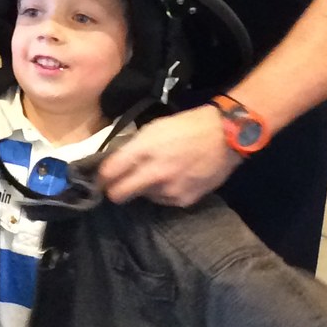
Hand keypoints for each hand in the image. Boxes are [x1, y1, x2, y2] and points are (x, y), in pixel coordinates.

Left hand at [98, 104, 236, 206]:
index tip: (100, 179)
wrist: (226, 137)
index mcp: (144, 149)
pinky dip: (164, 192)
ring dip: (145, 188)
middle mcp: (153, 173)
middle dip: (114, 191)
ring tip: (161, 173)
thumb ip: (134, 146)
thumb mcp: (155, 128)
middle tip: (118, 185)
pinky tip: (176, 178)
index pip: (109, 172)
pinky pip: (164, 200)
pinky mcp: (183, 200)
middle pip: (118, 195)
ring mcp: (168, 190)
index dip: (100, 178)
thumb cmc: (189, 126)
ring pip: (143, 197)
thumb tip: (116, 162)